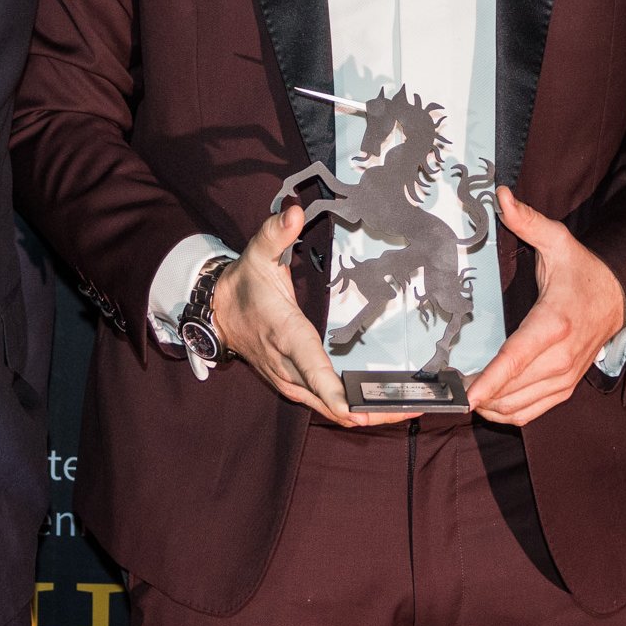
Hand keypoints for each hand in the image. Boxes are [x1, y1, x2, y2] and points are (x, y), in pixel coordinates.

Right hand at [210, 203, 402, 427]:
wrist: (217, 312)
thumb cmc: (244, 284)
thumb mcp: (256, 253)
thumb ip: (276, 233)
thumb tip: (294, 211)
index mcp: (284, 332)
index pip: (311, 366)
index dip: (332, 391)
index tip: (358, 409)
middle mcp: (286, 364)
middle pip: (327, 398)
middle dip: (366, 408)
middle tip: (408, 409)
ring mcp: (287, 381)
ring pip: (326, 409)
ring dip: (363, 414)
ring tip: (404, 412)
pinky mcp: (292, 387)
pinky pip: (321, 406)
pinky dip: (348, 410)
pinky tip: (377, 410)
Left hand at [467, 188, 625, 425]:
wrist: (619, 297)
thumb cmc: (583, 272)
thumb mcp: (558, 241)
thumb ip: (528, 222)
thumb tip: (503, 196)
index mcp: (553, 322)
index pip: (515, 358)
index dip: (490, 381)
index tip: (466, 396)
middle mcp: (560, 356)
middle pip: (512, 388)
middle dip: (479, 395)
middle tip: (448, 389)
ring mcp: (564, 376)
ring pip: (520, 406)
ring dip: (490, 407)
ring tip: (464, 394)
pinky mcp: (565, 388)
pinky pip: (532, 412)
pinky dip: (507, 413)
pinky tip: (488, 404)